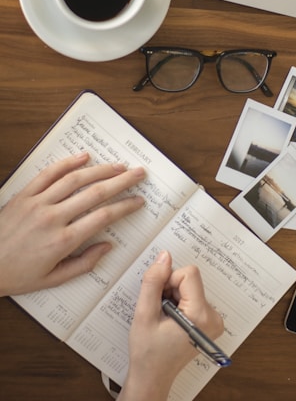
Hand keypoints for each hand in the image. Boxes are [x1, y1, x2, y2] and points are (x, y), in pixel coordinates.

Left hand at [0, 152, 144, 295]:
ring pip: (75, 179)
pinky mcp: (25, 195)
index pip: (103, 217)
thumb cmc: (17, 274)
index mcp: (63, 241)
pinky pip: (49, 174)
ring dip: (100, 169)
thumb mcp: (54, 279)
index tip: (138, 201)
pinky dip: (67, 163)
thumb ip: (84, 263)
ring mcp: (38, 203)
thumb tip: (107, 246)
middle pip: (95, 193)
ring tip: (118, 165)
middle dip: (122, 181)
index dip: (125, 206)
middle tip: (138, 173)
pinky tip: (84, 157)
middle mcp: (53, 218)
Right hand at [119, 250, 223, 400]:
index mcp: (201, 315)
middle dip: (170, 289)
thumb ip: (153, 282)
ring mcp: (214, 320)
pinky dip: (179, 302)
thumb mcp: (144, 314)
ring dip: (173, 296)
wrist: (153, 377)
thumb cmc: (147, 352)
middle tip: (160, 312)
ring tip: (164, 318)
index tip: (159, 299)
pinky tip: (170, 320)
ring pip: (190, 286)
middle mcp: (213, 317)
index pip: (189, 274)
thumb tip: (164, 256)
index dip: (168, 281)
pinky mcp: (209, 321)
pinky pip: (193, 296)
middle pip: (190, 280)